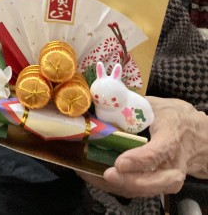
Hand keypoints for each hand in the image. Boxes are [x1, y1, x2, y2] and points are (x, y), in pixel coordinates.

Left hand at [78, 96, 207, 197]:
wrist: (198, 136)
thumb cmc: (174, 117)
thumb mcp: (158, 105)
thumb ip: (133, 104)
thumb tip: (104, 99)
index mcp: (171, 139)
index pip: (157, 153)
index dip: (139, 160)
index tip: (120, 163)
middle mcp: (173, 164)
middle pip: (156, 181)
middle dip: (130, 182)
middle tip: (108, 175)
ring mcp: (169, 177)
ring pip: (148, 190)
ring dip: (121, 186)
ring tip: (94, 177)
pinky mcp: (161, 185)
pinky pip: (141, 191)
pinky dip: (120, 187)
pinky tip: (98, 179)